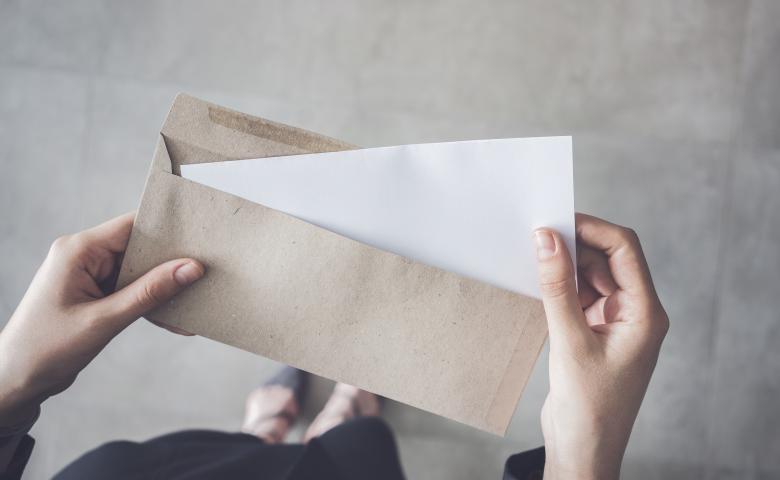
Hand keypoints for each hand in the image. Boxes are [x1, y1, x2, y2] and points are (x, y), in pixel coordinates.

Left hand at [0, 213, 203, 429]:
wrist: (14, 381)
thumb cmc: (45, 349)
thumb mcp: (104, 320)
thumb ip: (149, 292)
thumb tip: (190, 268)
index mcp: (78, 250)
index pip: (132, 226)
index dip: (167, 230)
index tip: (200, 238)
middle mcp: (84, 256)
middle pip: (139, 247)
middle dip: (171, 262)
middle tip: (205, 273)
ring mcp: (89, 275)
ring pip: (139, 271)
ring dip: (164, 287)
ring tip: (193, 300)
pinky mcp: (95, 293)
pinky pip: (132, 289)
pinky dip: (151, 303)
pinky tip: (174, 319)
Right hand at [533, 213, 667, 479]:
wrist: (584, 450)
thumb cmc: (589, 408)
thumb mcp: (570, 342)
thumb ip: (557, 288)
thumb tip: (547, 240)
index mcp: (645, 313)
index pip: (624, 250)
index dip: (592, 229)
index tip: (557, 220)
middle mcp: (636, 313)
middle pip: (608, 259)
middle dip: (575, 244)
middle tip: (538, 236)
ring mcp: (617, 322)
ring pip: (593, 275)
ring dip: (567, 265)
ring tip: (534, 257)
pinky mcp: (597, 332)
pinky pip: (581, 295)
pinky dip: (562, 285)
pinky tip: (540, 282)